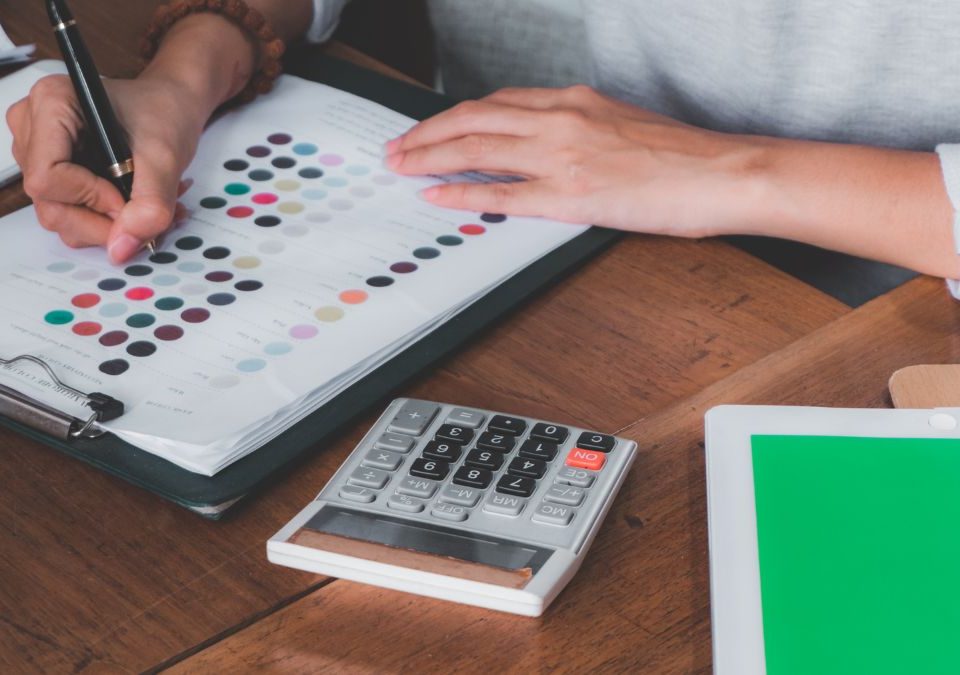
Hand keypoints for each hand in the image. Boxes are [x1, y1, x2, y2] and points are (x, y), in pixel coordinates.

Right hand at [6, 73, 207, 261]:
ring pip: (60, 217)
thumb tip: (122, 247)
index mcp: (52, 104)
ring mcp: (38, 154)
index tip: (125, 200)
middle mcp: (34, 129)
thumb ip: (149, 204)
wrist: (170, 108)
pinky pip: (70, 215)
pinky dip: (107, 221)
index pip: (47, 178)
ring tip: (147, 203)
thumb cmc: (163, 114)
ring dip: (111, 224)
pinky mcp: (52, 176)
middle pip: (50, 205)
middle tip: (146, 210)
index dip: (89, 199)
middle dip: (104, 221)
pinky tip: (134, 204)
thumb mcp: (166, 158)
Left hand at [385, 85, 768, 236]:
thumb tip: (550, 146)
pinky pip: (501, 193)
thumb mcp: (624, 125)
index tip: (431, 127)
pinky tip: (436, 195)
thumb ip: (581, 129)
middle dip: (426, 133)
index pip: (497, 102)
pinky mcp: (570, 195)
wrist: (724, 172)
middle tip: (397, 147)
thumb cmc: (684, 156)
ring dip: (430, 157)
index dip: (454, 115)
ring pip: (477, 149)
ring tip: (401, 167)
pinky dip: (462, 193)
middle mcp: (562, 120)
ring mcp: (562, 156)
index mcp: (575, 101)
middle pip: (473, 119)